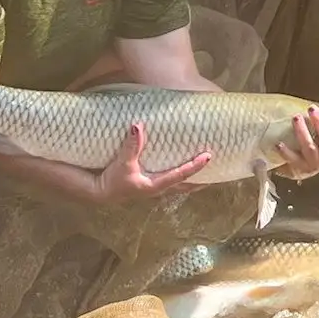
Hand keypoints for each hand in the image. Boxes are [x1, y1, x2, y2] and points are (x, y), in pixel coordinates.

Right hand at [90, 121, 211, 202]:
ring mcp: (156, 189)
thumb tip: (137, 125)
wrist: (100, 192)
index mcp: (156, 184)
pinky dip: (182, 177)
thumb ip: (131, 145)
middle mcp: (159, 189)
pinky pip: (171, 182)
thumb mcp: (122, 162)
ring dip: (194, 180)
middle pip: (187, 185)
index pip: (181, 174)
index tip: (209, 156)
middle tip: (218, 169)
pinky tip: (184, 170)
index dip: (196, 166)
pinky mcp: (150, 185)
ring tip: (207, 171)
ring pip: (181, 186)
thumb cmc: (112, 180)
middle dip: (202, 179)